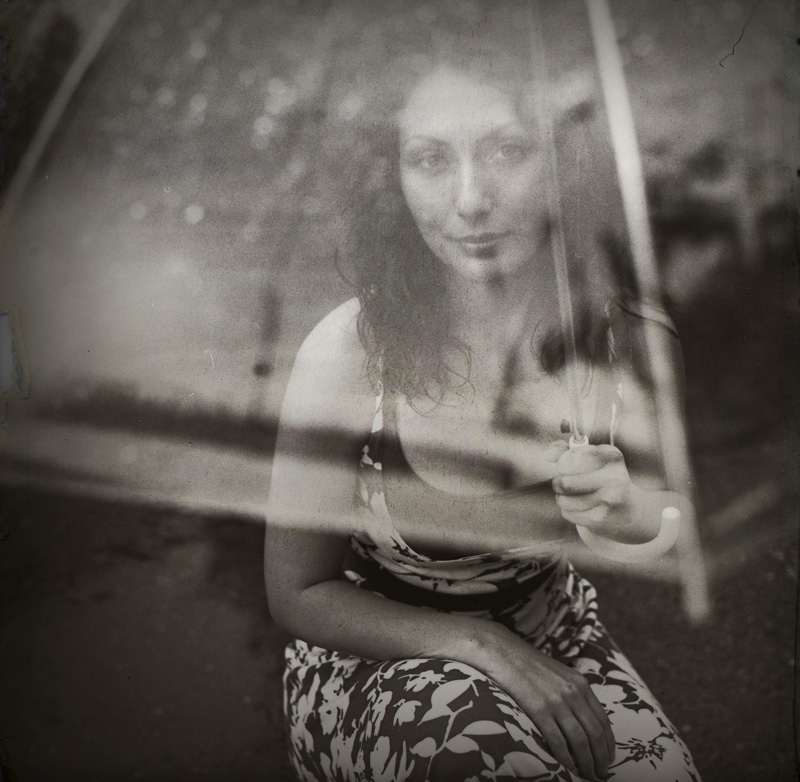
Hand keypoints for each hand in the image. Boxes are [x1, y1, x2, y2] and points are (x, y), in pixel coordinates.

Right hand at [479, 629, 614, 779]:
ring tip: (588, 776)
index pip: (603, 720)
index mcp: (580, 683)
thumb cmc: (527, 663)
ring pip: (580, 740)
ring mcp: (556, 700)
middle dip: (601, 759)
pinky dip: (566, 758)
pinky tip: (568, 767)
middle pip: (595, 734)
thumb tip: (583, 720)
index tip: (608, 759)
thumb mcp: (558, 673)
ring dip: (587, 763)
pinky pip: (557, 740)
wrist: (502, 651)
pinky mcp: (538, 708)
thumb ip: (573, 693)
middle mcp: (572, 692)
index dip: (608, 744)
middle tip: (601, 775)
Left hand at [545, 441, 643, 540]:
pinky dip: (568, 510)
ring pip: (563, 499)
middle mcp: (614, 478)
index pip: (575, 456)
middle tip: (562, 482)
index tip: (566, 465)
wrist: (628, 511)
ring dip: (561, 498)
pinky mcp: (600, 519)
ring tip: (572, 496)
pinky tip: (581, 508)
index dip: (563, 462)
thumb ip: (566, 450)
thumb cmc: (603, 479)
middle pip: (565, 482)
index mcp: (612, 457)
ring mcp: (609, 500)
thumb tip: (548, 455)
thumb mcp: (593, 458)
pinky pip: (567, 513)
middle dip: (557, 483)